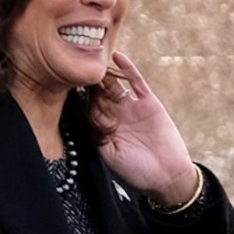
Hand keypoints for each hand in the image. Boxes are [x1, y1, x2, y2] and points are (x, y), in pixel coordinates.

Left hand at [88, 51, 197, 205]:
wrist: (167, 177)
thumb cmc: (136, 173)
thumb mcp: (110, 157)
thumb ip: (97, 138)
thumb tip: (82, 119)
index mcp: (104, 130)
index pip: (88, 109)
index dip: (79, 99)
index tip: (66, 85)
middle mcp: (116, 116)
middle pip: (99, 94)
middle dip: (88, 82)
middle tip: (77, 67)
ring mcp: (132, 108)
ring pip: (115, 85)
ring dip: (104, 73)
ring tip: (93, 60)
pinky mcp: (149, 102)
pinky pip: (136, 82)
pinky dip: (127, 69)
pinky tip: (117, 56)